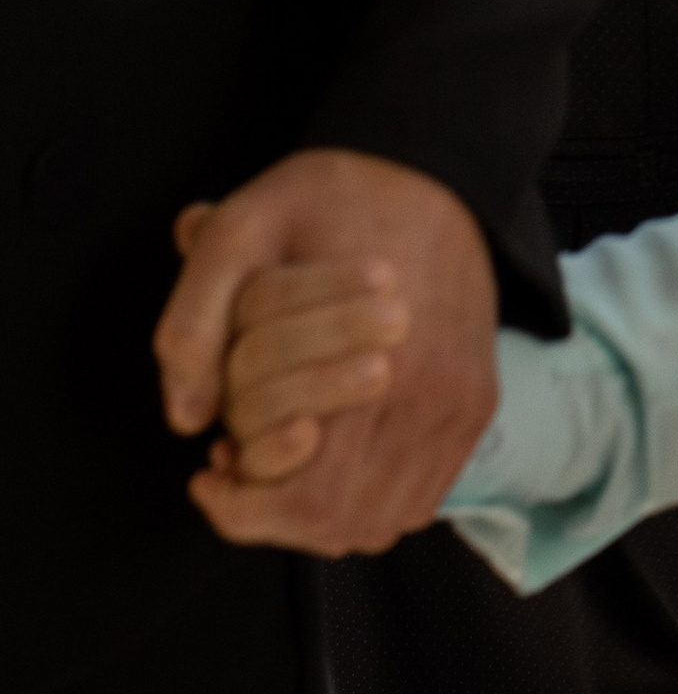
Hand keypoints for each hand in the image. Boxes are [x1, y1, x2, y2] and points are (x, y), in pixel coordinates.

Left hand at [155, 149, 497, 555]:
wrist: (433, 170)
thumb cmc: (330, 200)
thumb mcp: (241, 232)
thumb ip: (196, 322)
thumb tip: (186, 419)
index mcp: (376, 368)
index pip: (308, 501)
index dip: (243, 508)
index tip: (212, 467)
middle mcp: (427, 400)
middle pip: (345, 524)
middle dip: (276, 515)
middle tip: (241, 466)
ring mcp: (458, 406)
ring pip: (384, 520)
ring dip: (325, 513)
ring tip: (288, 460)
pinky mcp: (476, 404)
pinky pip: (421, 495)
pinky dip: (373, 499)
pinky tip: (338, 453)